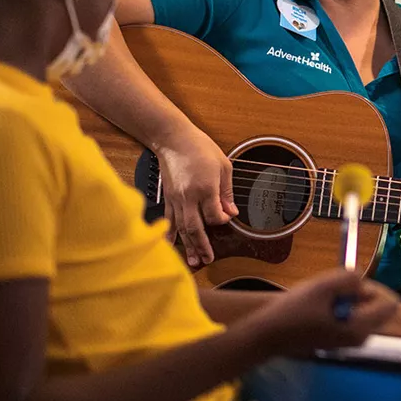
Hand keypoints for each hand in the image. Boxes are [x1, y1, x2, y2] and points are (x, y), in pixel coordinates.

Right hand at [156, 127, 237, 266]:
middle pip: (196, 228)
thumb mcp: (223, 165)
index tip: (226, 218)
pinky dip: (170, 235)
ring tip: (193, 261)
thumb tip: (231, 212)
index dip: (222, 220)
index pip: (214, 215)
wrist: (173, 138)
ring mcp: (177, 199)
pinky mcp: (168, 198)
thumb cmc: (199, 147)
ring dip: (188, 246)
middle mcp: (189, 197)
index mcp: (206, 188)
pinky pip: (169, 220)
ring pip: (182, 228)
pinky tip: (170, 246)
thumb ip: (227, 192)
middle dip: (203, 246)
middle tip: (208, 260)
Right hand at [252, 270, 399, 356]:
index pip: (391, 303)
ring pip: (363, 309)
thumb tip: (362, 280)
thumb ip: (348, 279)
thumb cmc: (294, 311)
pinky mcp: (339, 338)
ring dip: (347, 298)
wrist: (269, 335)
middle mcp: (361, 337)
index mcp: (360, 327)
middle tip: (331, 290)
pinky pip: (351, 315)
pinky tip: (317, 307)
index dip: (374, 286)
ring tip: (321, 298)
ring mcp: (350, 340)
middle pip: (378, 306)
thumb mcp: (322, 287)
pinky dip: (340, 306)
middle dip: (360, 292)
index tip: (348, 284)